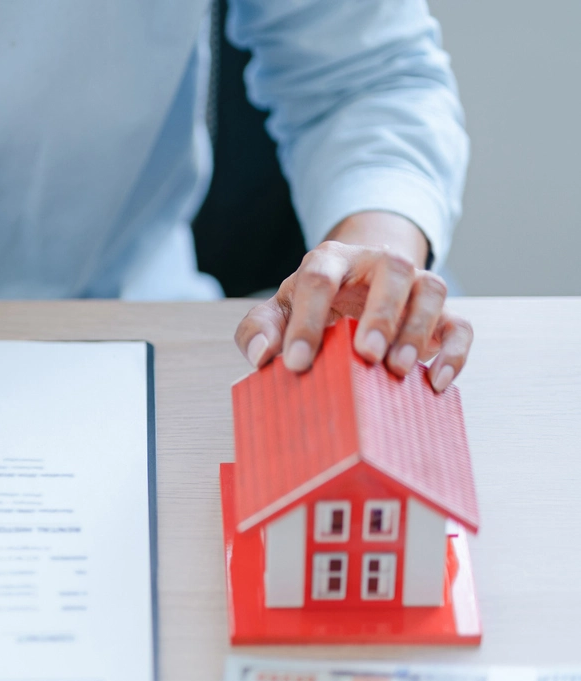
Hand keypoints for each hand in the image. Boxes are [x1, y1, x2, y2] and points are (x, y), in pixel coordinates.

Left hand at [234, 212, 472, 391]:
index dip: (307, 321)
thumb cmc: (310, 306)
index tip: (297, 363)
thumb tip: (261, 356)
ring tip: (397, 369)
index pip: (318, 278)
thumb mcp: (278, 312)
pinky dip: (454, 353)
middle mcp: (378, 263)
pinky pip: (459, 325)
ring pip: (431, 290)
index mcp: (330, 260)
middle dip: (381, 312)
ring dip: (418, 330)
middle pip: (392, 269)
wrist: (354, 291)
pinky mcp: (441, 315)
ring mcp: (414, 286)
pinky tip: (435, 382)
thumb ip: (259, 329)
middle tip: (367, 354)